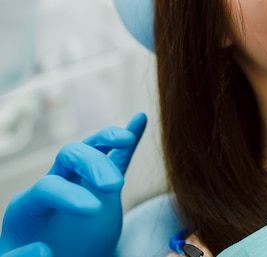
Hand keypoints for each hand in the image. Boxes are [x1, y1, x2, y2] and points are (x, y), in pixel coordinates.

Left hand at [0, 112, 146, 256]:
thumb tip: (43, 248)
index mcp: (29, 205)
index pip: (48, 186)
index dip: (70, 194)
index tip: (93, 211)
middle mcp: (55, 184)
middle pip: (71, 158)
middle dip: (94, 165)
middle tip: (114, 186)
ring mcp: (80, 180)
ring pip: (92, 148)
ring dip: (109, 139)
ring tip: (126, 138)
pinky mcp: (103, 187)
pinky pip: (118, 158)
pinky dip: (128, 141)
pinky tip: (139, 120)